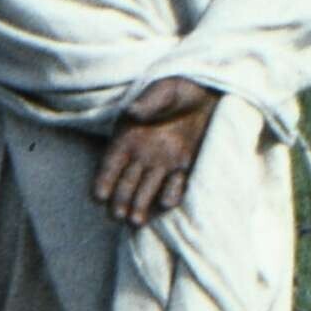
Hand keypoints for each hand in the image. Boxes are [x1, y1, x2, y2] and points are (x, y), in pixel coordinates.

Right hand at [92, 85, 222, 228]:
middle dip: (121, 201)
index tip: (99, 196)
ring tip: (136, 221)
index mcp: (128, 137)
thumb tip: (132, 112)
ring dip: (140, 207)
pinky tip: (167, 200)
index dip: (103, 180)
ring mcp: (163, 164)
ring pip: (146, 191)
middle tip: (119, 215)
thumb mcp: (164, 89)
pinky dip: (170, 194)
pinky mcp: (184, 168)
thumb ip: (148, 101)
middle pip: (126, 184)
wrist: (211, 92)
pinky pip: (175, 187)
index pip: (110, 164)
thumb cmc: (180, 88)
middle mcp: (142, 155)